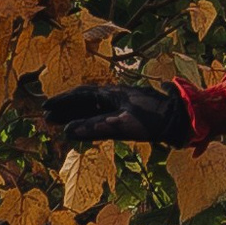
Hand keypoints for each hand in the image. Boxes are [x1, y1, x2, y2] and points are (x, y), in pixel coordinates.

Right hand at [40, 80, 191, 149]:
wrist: (180, 119)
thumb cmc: (152, 120)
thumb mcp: (121, 125)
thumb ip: (95, 128)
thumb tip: (69, 130)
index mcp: (111, 94)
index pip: (80, 95)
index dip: (62, 102)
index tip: (46, 108)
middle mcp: (115, 96)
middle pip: (84, 101)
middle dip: (65, 109)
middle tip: (47, 118)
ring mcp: (122, 105)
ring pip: (93, 109)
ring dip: (76, 116)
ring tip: (60, 124)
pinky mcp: (129, 115)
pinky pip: (103, 116)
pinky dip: (90, 122)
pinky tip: (85, 129)